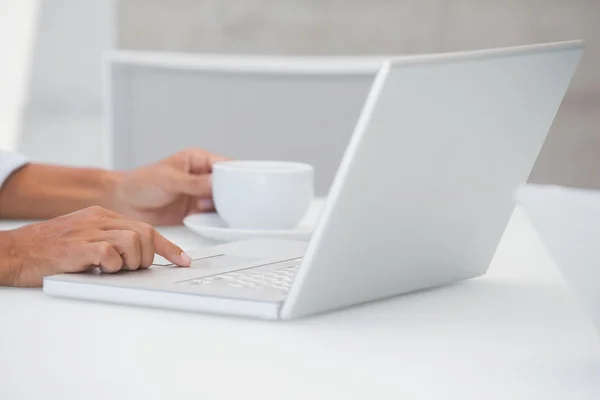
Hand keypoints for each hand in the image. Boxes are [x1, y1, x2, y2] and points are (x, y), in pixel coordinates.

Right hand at [0, 206, 190, 286]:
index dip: (169, 247)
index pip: (147, 228)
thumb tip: (138, 257)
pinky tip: (98, 269)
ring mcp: (89, 231)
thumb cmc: (48, 249)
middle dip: (147, 256)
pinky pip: (110, 253)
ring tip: (113, 269)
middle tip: (130, 268)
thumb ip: (111, 242)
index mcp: (103, 216)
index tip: (183, 260)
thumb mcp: (85, 239)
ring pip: (133, 241)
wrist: (13, 252)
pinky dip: (111, 266)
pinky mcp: (78, 246)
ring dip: (131, 262)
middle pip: (145, 233)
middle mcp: (99, 219)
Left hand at [112, 148, 227, 224]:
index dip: (235, 174)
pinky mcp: (196, 211)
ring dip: (224, 208)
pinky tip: (218, 223)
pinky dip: (216, 220)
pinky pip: (212, 215)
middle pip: (227, 184)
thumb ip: (194, 183)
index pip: (224, 165)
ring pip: (222, 201)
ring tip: (228, 214)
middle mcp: (202, 177)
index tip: (244, 184)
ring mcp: (200, 195)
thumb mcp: (170, 180)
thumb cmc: (142, 183)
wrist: (124, 203)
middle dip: (232, 193)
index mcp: (198, 160)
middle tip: (238, 203)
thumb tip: (216, 183)